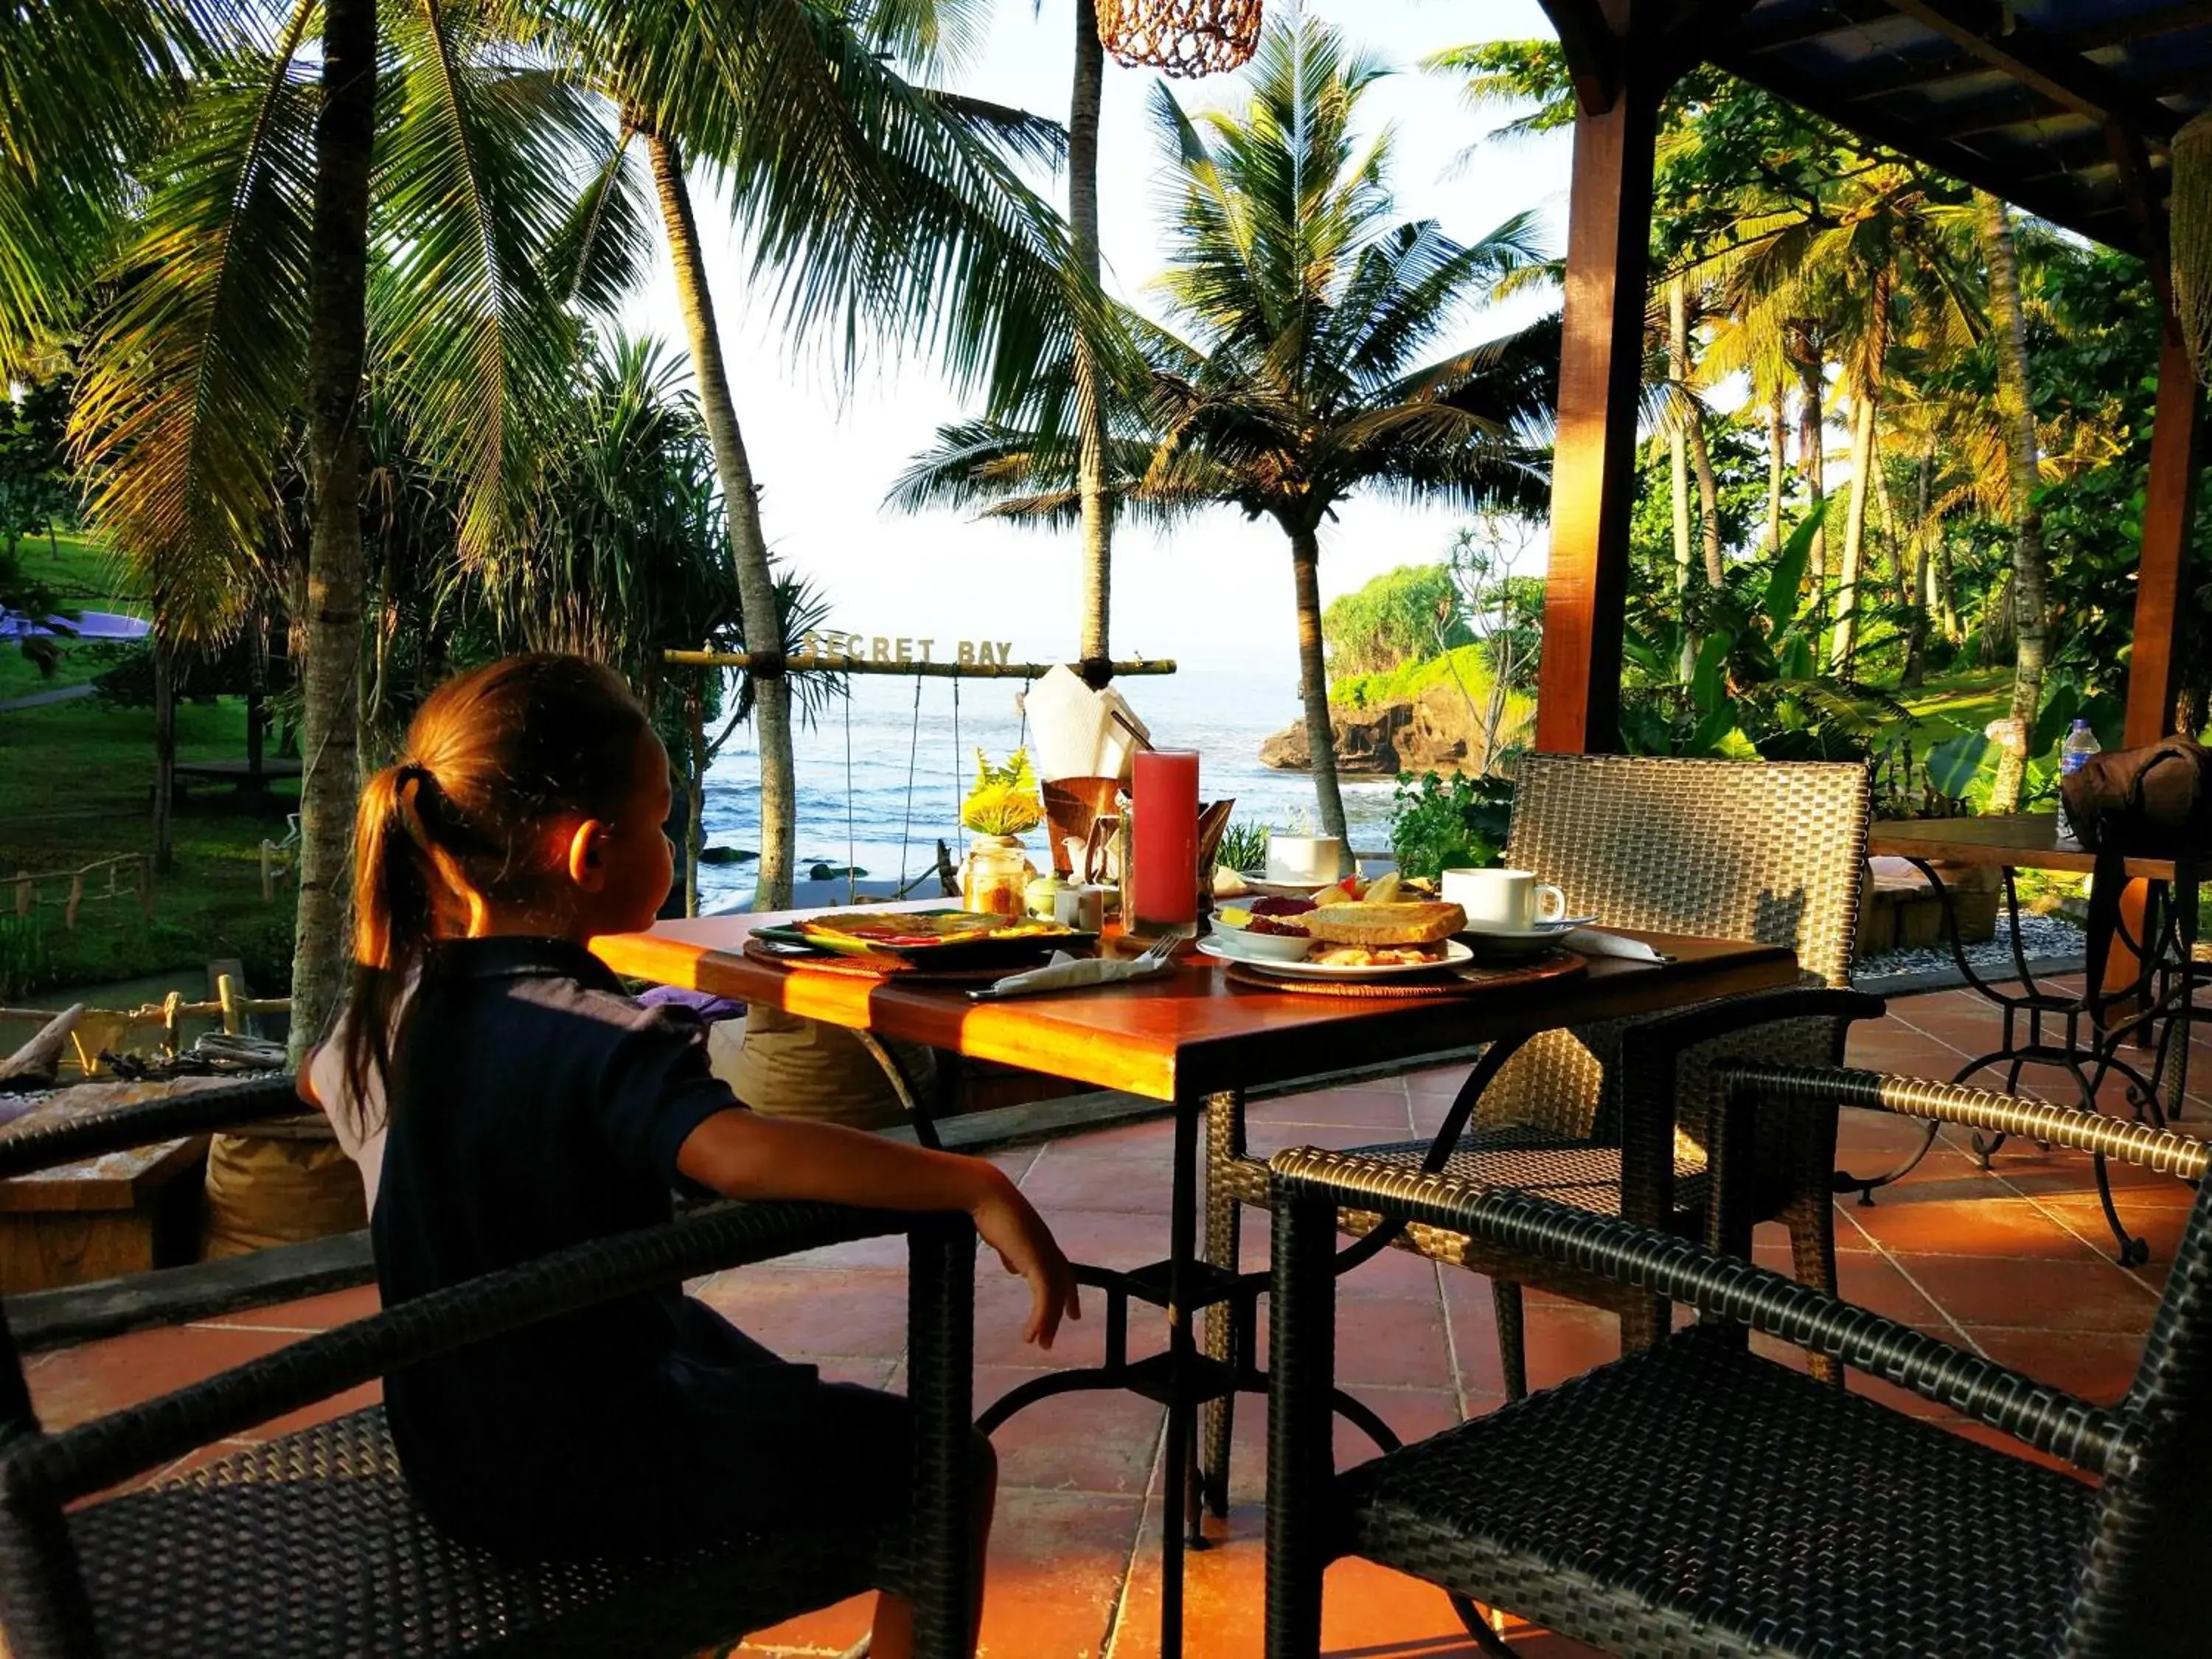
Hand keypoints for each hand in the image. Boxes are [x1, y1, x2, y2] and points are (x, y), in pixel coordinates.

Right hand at [971, 1173, 1080, 1349]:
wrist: (987, 1196)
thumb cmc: (990, 1212)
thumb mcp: (1003, 1239)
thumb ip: (1012, 1254)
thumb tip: (1015, 1268)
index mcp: (1041, 1243)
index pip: (1061, 1270)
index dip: (1067, 1291)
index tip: (1072, 1310)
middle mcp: (1049, 1249)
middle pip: (1063, 1284)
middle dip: (1064, 1306)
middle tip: (1066, 1325)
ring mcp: (1045, 1255)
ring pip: (1054, 1297)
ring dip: (1048, 1322)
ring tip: (1041, 1343)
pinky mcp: (1038, 1262)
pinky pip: (1045, 1298)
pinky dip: (1040, 1319)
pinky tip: (1031, 1333)